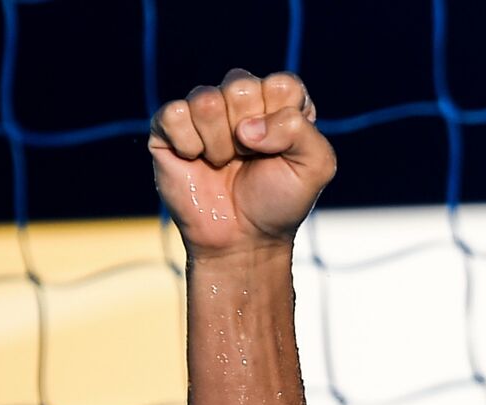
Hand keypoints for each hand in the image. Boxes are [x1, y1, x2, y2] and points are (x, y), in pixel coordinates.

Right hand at [149, 69, 335, 257]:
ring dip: (220, 144)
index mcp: (279, 102)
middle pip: (241, 86)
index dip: (281, 120)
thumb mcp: (316, 167)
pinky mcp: (169, 125)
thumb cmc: (280, 201)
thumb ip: (301, 131)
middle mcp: (242, 100)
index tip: (283, 151)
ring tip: (225, 163)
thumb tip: (247, 128)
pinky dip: (189, 145)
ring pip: (206, 100)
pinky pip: (174, 114)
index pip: (282, 85)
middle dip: (250, 133)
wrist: (243, 239)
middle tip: (250, 158)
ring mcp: (204, 111)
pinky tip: (196, 161)